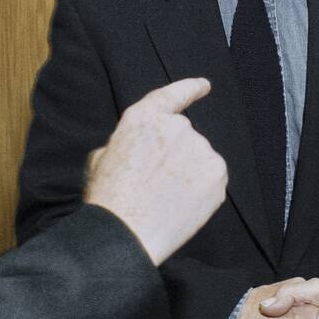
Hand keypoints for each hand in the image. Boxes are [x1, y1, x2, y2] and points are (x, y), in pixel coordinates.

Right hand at [84, 77, 225, 265]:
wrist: (126, 233)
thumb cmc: (108, 200)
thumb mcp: (101, 158)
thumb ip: (128, 142)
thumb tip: (139, 147)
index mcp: (143, 118)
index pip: (172, 95)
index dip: (190, 88)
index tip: (204, 85)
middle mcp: (176, 126)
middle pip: (183, 136)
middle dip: (175, 156)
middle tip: (156, 184)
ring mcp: (200, 147)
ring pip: (199, 159)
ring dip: (189, 173)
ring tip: (165, 199)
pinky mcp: (217, 172)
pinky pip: (213, 178)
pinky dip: (203, 190)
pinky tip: (182, 205)